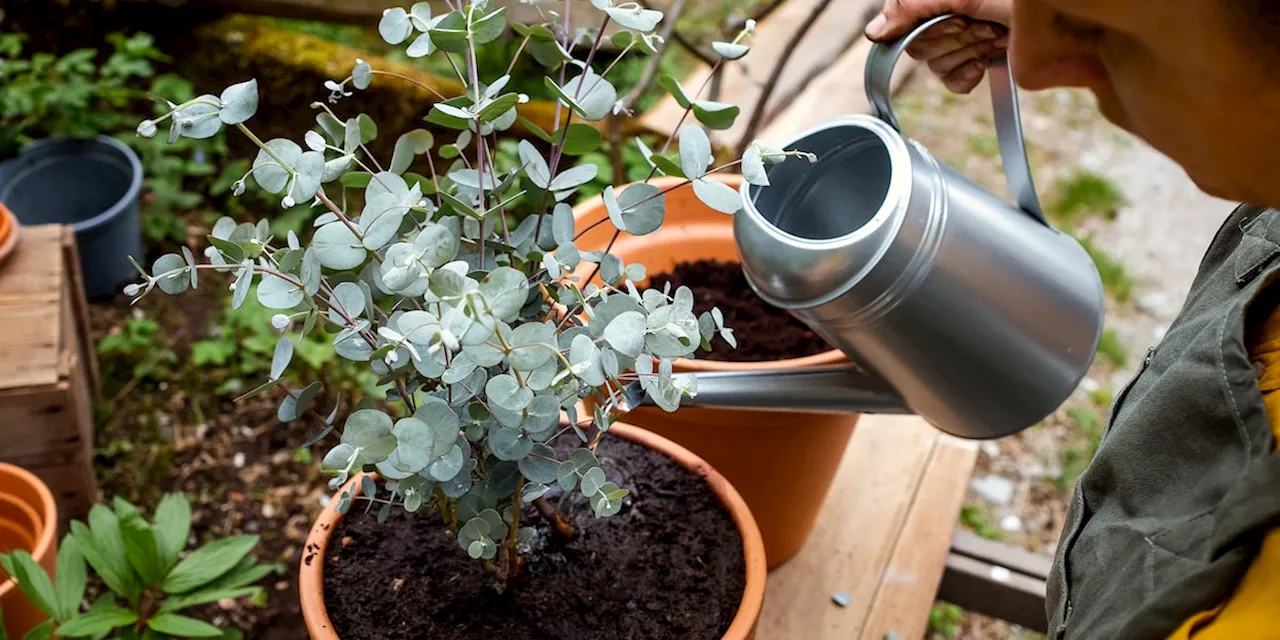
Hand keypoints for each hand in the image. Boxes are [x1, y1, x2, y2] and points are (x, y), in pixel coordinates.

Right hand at [865, 0, 1012, 93]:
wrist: (1065, 25)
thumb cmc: (1020, 1)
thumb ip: (912, 5)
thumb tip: (874, 33)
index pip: (902, 17)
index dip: (924, 23)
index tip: (953, 16)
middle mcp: (948, 16)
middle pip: (917, 44)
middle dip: (951, 36)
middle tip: (980, 23)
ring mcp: (962, 42)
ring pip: (935, 65)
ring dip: (966, 52)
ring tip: (993, 36)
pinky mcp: (977, 65)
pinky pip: (952, 83)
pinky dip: (967, 76)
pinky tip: (986, 61)